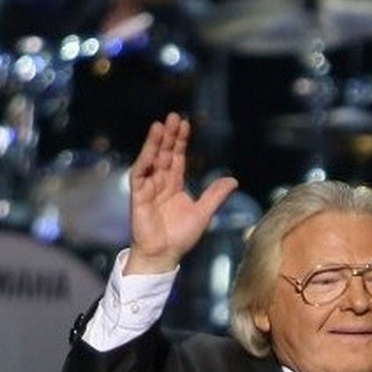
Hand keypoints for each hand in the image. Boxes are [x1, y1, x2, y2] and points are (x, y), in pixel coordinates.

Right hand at [126, 112, 238, 274]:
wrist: (165, 255)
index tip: (186, 124)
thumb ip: (216, 196)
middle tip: (174, 116)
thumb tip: (233, 180)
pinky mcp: (138, 196)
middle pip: (163, 153)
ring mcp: (148, 187)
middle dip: (168, 135)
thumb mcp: (204, 213)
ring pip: (151, 159)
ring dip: (155, 143)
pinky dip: (144, 161)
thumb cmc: (181, 236)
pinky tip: (151, 150)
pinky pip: (139, 174)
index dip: (180, 141)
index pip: (176, 157)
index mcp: (174, 184)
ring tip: (160, 125)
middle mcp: (160, 182)